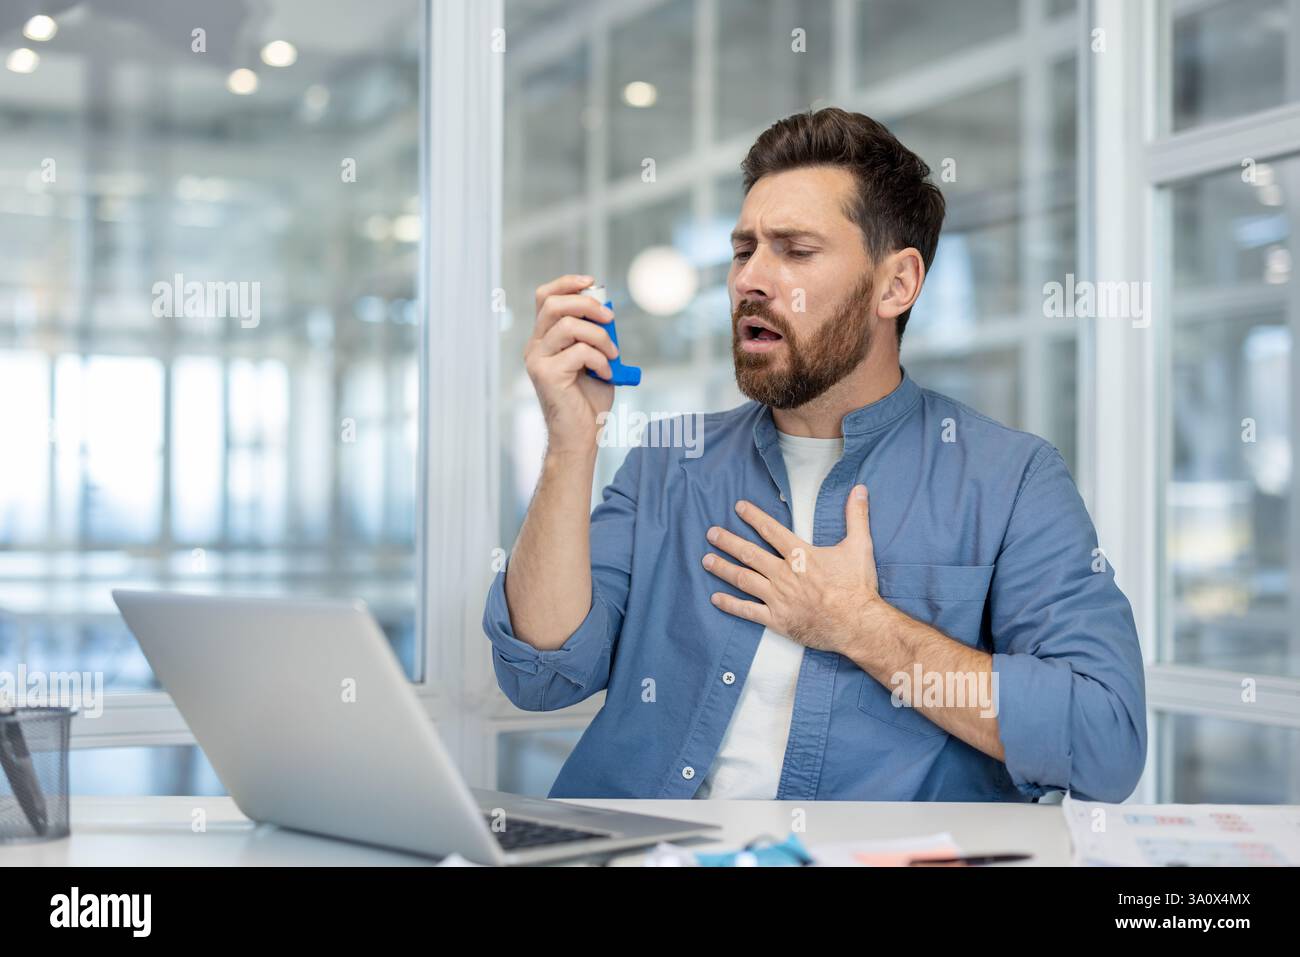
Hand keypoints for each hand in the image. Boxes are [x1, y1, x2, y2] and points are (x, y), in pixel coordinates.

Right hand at [523, 274, 618, 454]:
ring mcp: (537, 360)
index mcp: (544, 339)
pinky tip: (605, 374)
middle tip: (610, 319)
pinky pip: (579, 352)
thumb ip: (596, 335)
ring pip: (568, 325)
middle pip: (553, 304)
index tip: (592, 283)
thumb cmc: (588, 401)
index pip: (545, 298)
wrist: (581, 435)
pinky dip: (600, 360)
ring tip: (612, 355)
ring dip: (599, 337)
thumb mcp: (596, 359)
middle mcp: (535, 347)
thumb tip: (606, 309)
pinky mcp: (546, 374)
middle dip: (587, 304)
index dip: (567, 284)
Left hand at [701, 484, 885, 655]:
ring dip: (723, 568)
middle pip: (749, 553)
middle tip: (711, 533)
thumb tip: (860, 489)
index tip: (738, 507)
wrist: (857, 624)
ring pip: (743, 579)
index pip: (771, 530)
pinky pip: (747, 611)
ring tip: (706, 560)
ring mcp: (778, 597)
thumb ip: (856, 516)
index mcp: (801, 555)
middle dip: (728, 541)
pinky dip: (730, 604)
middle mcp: (784, 574)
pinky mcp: (777, 619)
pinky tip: (715, 598)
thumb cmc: (857, 586)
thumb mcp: (860, 546)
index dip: (753, 517)